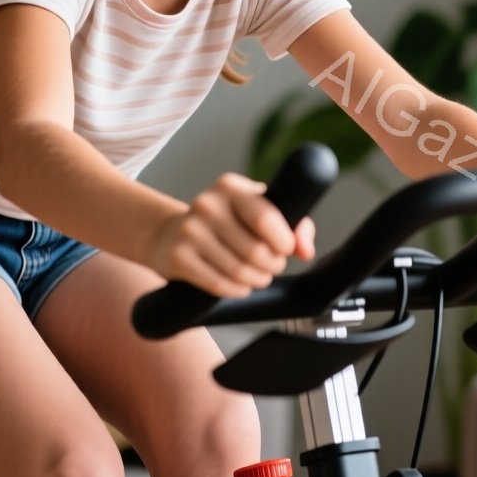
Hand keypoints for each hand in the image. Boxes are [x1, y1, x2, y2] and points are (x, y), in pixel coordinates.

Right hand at [149, 174, 316, 298]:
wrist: (170, 233)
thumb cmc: (226, 222)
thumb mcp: (258, 211)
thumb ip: (293, 225)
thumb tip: (305, 250)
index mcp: (231, 186)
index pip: (265, 218)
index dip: (283, 241)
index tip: (285, 249)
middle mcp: (207, 204)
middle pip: (255, 250)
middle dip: (272, 265)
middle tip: (272, 266)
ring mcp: (189, 231)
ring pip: (239, 271)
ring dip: (256, 280)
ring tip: (258, 276)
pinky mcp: (177, 257)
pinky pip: (219, 284)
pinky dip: (237, 290)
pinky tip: (240, 286)